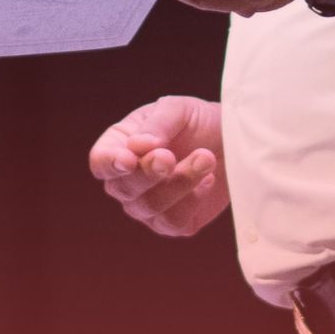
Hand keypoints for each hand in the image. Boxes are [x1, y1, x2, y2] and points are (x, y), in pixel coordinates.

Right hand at [88, 95, 229, 236]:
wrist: (233, 142)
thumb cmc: (199, 122)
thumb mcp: (179, 110)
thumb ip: (157, 124)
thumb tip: (138, 146)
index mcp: (120, 146)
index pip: (101, 162)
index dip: (110, 164)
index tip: (129, 159)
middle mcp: (127, 180)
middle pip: (122, 188)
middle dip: (148, 173)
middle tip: (170, 156)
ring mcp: (147, 206)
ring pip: (150, 206)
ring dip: (180, 182)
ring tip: (206, 158)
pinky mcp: (174, 223)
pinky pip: (173, 222)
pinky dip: (193, 200)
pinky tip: (208, 180)